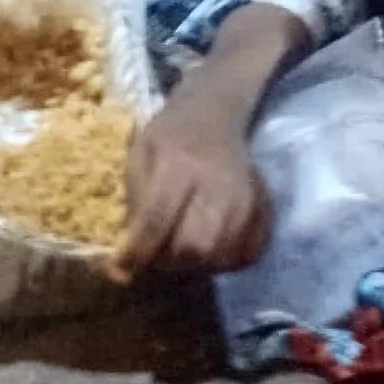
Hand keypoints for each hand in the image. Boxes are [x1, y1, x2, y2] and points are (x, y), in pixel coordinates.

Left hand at [110, 88, 270, 280]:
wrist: (214, 113)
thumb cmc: (170, 136)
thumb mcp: (139, 154)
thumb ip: (134, 200)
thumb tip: (126, 251)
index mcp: (178, 163)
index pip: (157, 219)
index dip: (137, 252)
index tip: (120, 270)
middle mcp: (216, 181)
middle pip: (195, 246)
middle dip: (170, 261)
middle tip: (159, 255)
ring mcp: (246, 196)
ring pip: (222, 255)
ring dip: (197, 265)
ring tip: (183, 251)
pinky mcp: (263, 206)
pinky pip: (249, 253)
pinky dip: (228, 262)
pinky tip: (212, 250)